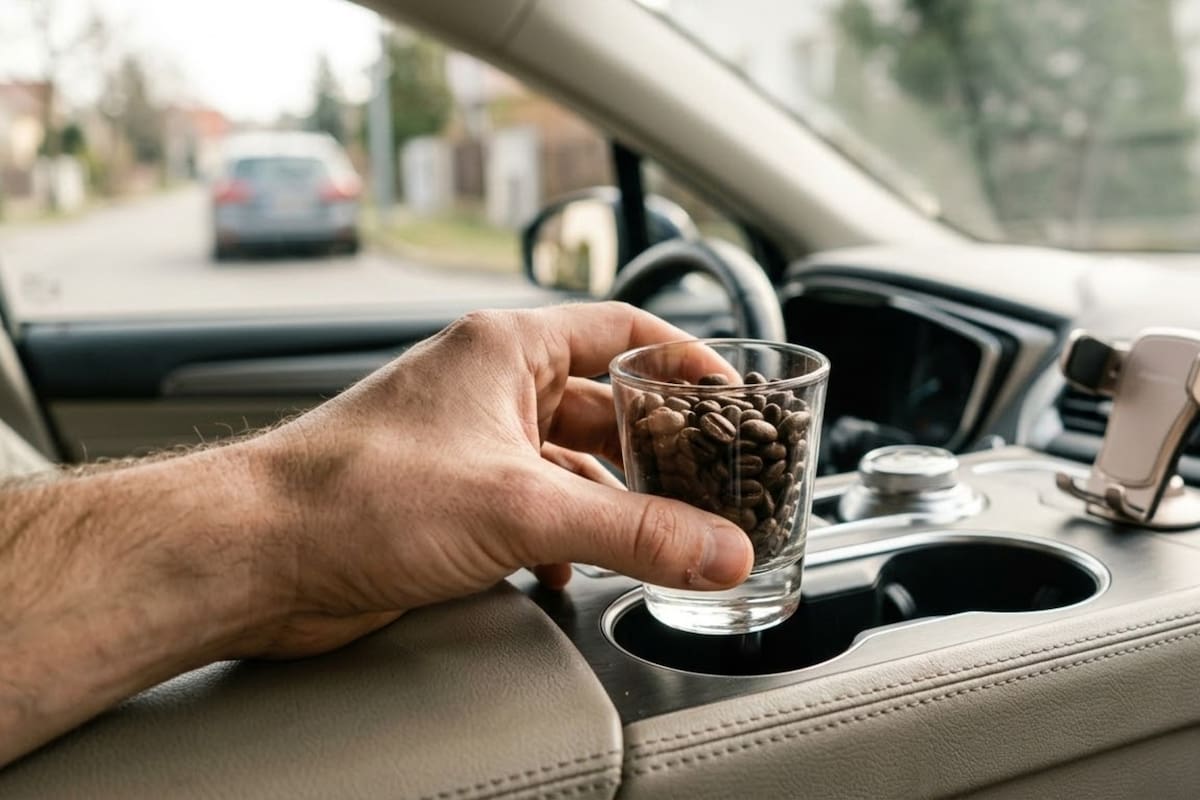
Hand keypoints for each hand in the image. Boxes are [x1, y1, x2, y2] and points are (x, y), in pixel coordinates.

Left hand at [239, 302, 753, 656]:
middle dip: (656, 452)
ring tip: (657, 539)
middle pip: (604, 407)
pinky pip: (533, 507)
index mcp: (507, 349)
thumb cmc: (355, 493)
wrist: (257, 553)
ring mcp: (469, 443)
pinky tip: (570, 570)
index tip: (735, 398)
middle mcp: (489, 388)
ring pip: (570, 465)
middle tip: (710, 487)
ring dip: (610, 505)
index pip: (623, 333)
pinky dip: (563, 537)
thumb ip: (632, 531)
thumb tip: (717, 547)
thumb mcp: (520, 509)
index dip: (687, 362)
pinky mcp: (450, 496)